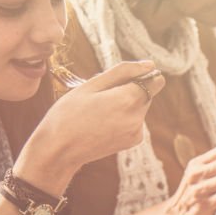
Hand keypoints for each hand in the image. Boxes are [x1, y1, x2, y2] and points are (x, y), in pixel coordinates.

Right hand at [21, 61, 166, 192]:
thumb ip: (123, 72)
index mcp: (128, 100)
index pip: (155, 81)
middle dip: (129, 90)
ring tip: (98, 110)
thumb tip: (150, 65)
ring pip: (140, 107)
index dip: (140, 76)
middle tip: (100, 97)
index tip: (122, 79)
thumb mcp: (92, 85)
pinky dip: (124, 117)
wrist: (60, 149)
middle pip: (147, 93)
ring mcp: (137, 132)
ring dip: (125, 103)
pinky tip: (103, 122)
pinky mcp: (134, 141)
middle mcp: (138, 118)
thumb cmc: (70, 113)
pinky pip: (135, 120)